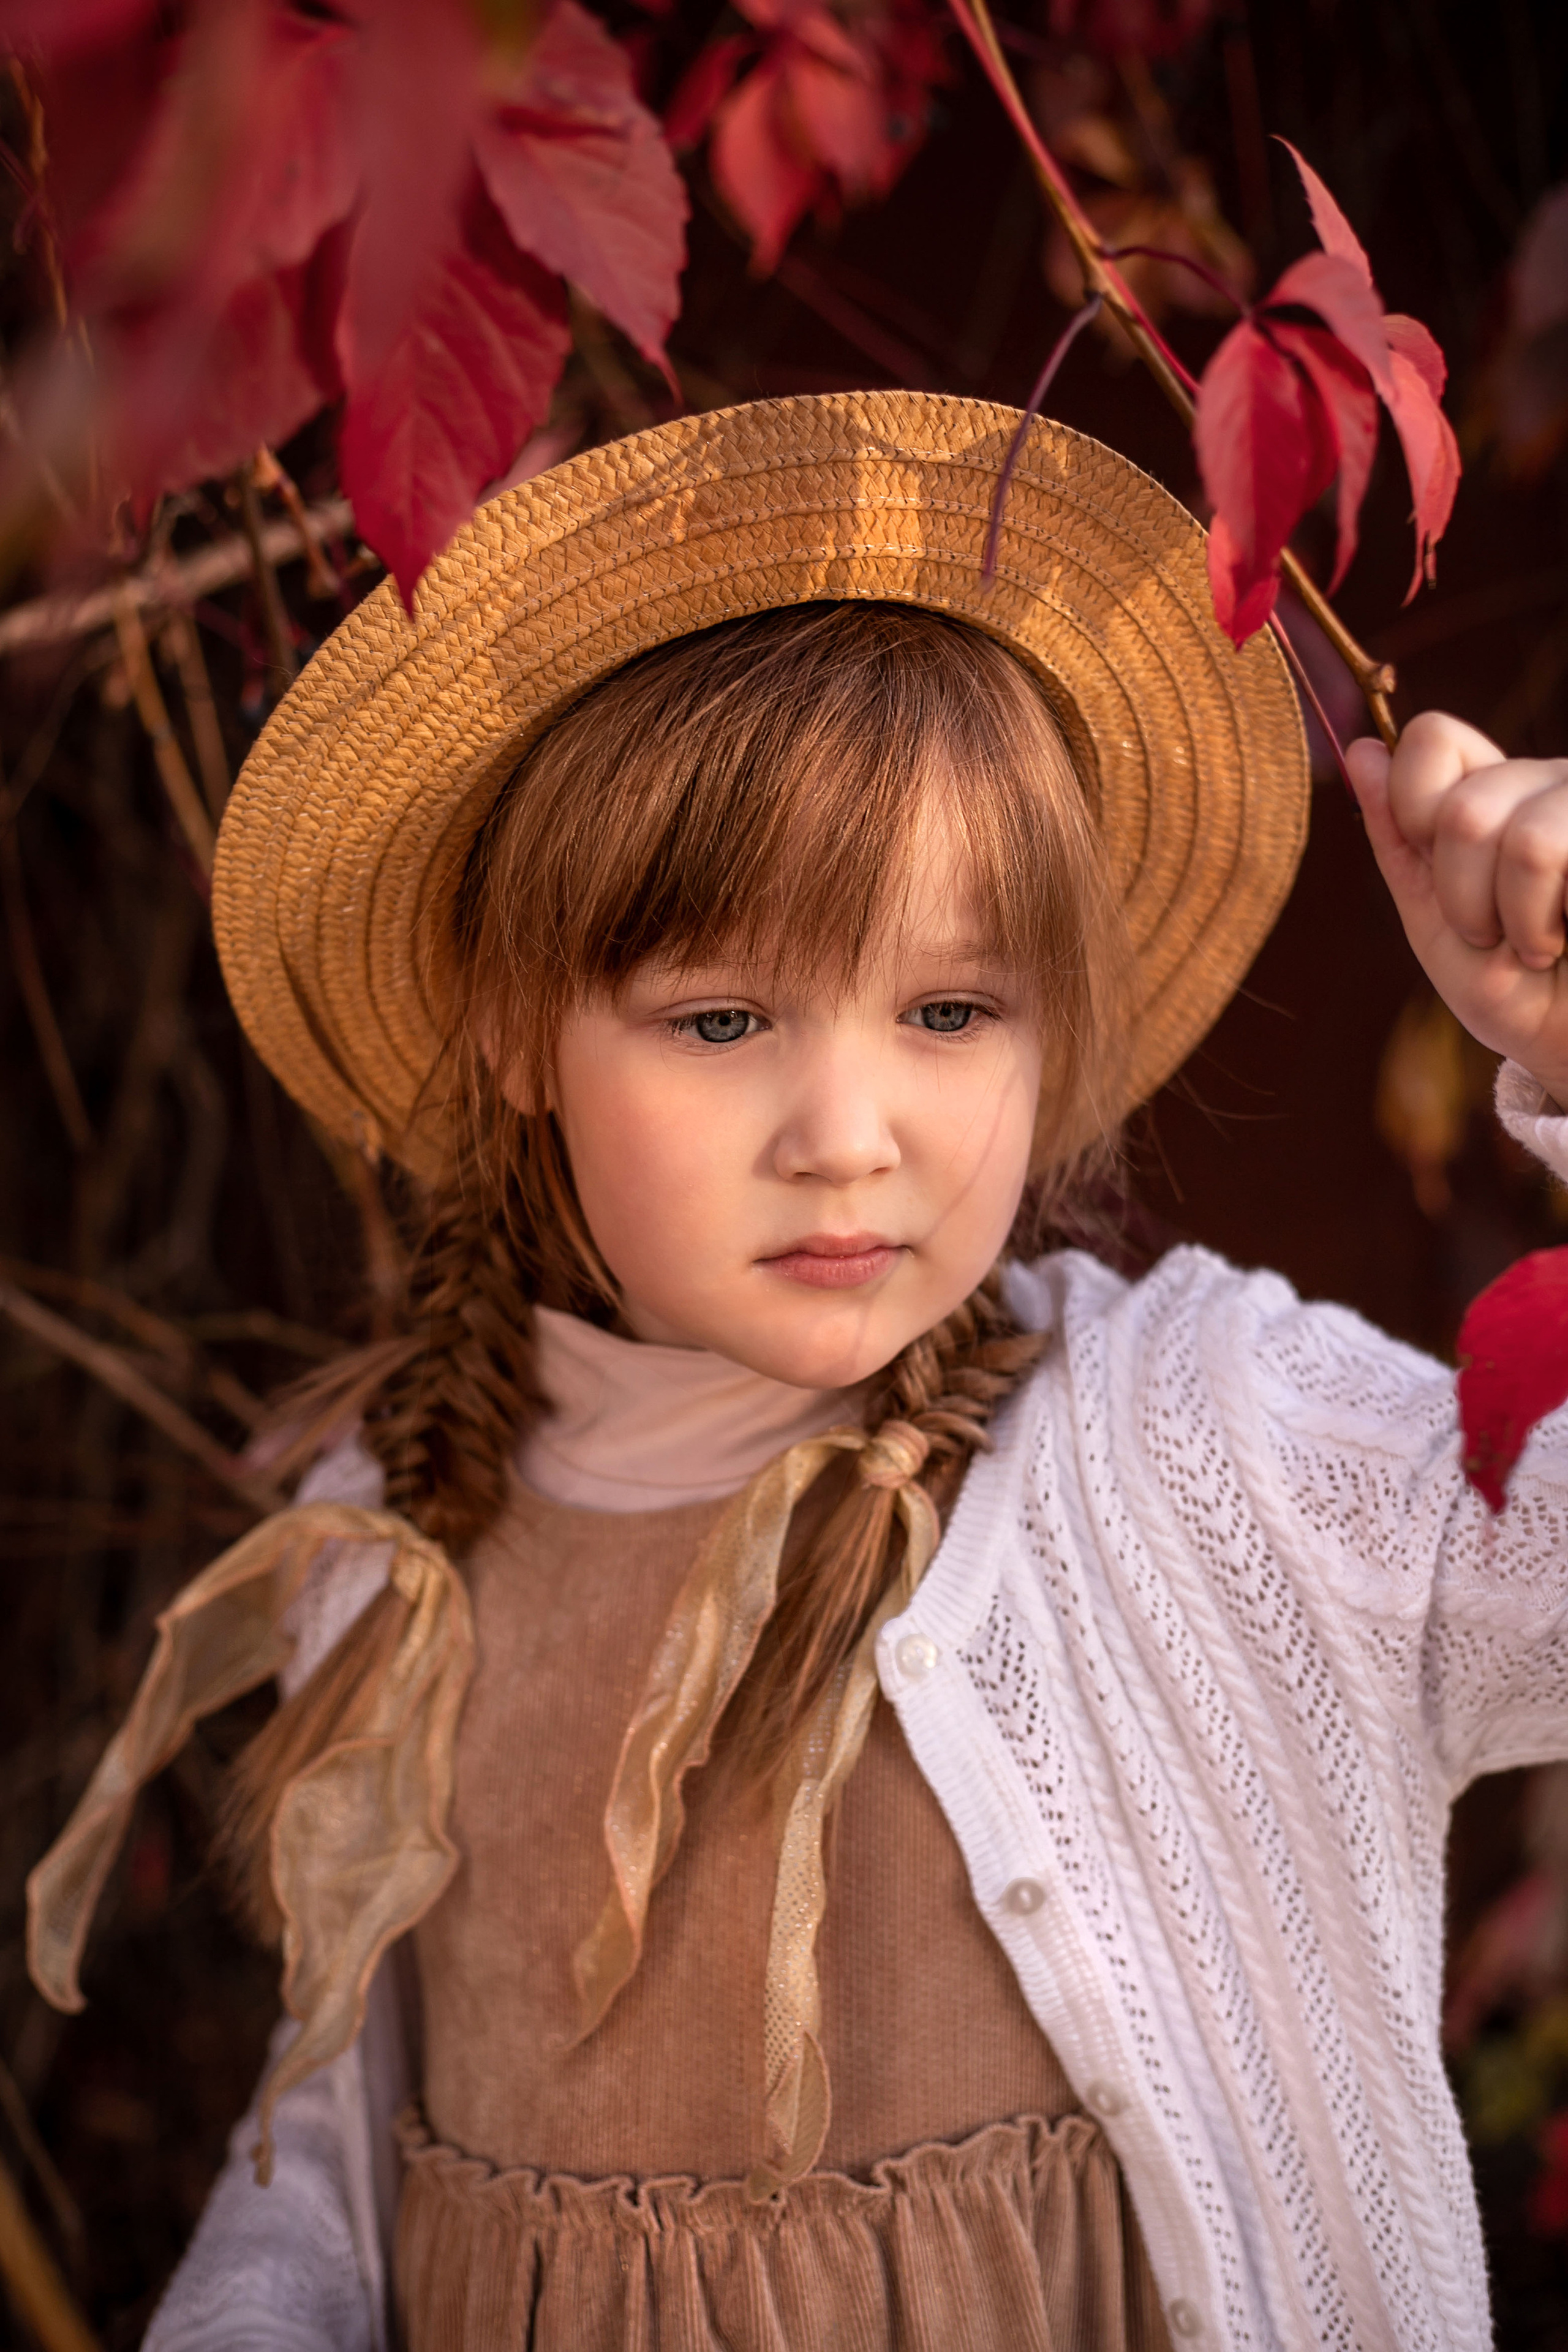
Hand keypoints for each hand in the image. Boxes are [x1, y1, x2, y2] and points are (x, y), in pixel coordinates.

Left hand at [1347, 712, 1567, 1105]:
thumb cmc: (1516, 993)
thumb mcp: (1435, 919)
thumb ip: (1398, 838)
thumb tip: (1360, 749)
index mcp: (1495, 792)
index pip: (1433, 739)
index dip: (1414, 810)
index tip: (1438, 876)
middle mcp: (1548, 782)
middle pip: (1463, 806)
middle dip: (1460, 897)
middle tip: (1492, 935)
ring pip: (1516, 835)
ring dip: (1510, 917)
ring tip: (1536, 946)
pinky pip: (1545, 850)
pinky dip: (1541, 921)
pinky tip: (1564, 939)